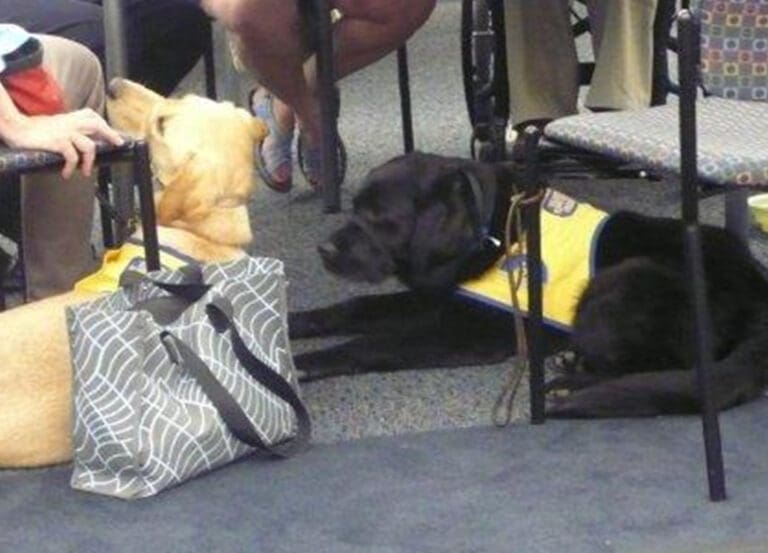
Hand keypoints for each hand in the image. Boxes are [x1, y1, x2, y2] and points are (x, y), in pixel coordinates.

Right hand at [2, 108, 123, 178]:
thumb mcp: (53, 124)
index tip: (113, 134)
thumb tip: (77, 139)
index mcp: (68, 118)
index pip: (91, 115)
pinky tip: (66, 173)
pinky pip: (72, 157)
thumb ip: (66, 128)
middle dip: (110, 134)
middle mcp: (69, 123)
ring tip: (85, 171)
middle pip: (97, 125)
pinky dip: (72, 167)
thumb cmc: (31, 129)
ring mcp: (65, 132)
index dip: (104, 124)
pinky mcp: (58, 142)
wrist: (15, 128)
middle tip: (117, 144)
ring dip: (89, 162)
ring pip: (89, 146)